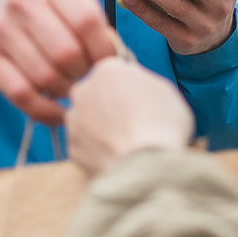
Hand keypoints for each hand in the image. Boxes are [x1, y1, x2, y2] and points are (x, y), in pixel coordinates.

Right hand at [0, 0, 117, 125]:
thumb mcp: (66, 0)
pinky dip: (45, 111)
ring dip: (66, 93)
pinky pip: (21, 94)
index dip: (104, 50)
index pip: (87, 21)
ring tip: (74, 94)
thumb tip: (116, 61)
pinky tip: (58, 113)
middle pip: (67, 53)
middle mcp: (22, 3)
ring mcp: (0, 29)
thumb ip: (93, 23)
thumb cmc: (40, 9)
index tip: (109, 66)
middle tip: (90, 82)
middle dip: (84, 75)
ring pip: (45, 76)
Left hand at [67, 58, 194, 176]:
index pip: (114, 71)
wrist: (145, 165)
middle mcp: (83, 90)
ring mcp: (74, 120)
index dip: (128, 86)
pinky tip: (116, 156)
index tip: (138, 99)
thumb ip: (143, 81)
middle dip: (109, 104)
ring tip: (125, 142)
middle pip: (96, 93)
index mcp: (107, 70)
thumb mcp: (165, 90)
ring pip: (87, 119)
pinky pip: (85, 145)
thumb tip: (136, 83)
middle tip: (132, 122)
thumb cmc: (161, 125)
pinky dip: (97, 150)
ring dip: (100, 127)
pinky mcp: (72, 147)